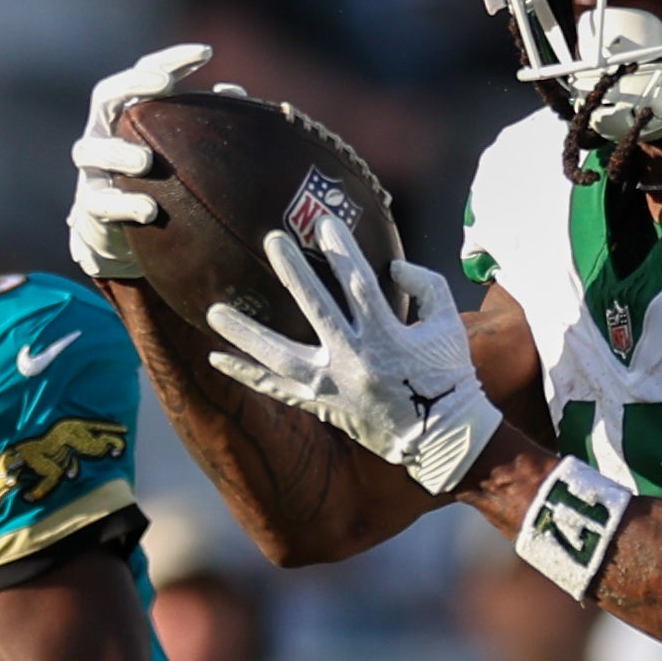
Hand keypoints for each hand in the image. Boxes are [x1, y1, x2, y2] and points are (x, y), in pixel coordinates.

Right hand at [66, 43, 212, 283]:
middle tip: (165, 85)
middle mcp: (104, 130)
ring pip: (91, 150)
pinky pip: (101, 202)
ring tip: (146, 161)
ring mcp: (92, 167)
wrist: (125, 234)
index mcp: (129, 112)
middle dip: (135, 85)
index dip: (172, 60)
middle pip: (107, 95)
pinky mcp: (89, 203)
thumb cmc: (161, 181)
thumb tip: (236, 93)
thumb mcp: (184, 149)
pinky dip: (125, 204)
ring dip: (118, 152)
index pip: (145, 74)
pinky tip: (150, 210)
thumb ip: (206, 121)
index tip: (207, 53)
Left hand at [205, 234, 498, 493]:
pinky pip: (277, 389)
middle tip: (272, 240)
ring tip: (214, 311)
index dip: (343, 250)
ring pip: (281, 356)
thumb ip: (425, 286)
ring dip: (246, 334)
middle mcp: (355, 360)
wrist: (440, 438)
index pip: (359, 284)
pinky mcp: (322, 405)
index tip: (324, 222)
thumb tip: (391, 267)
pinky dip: (247, 374)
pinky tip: (217, 359)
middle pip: (316, 310)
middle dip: (293, 272)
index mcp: (388, 337)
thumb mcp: (447, 325)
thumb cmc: (447, 376)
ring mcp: (334, 386)